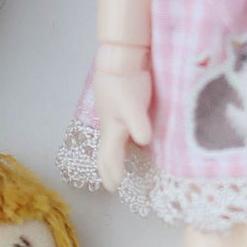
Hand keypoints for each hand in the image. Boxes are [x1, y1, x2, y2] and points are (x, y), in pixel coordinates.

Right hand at [92, 66, 151, 191]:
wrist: (119, 58)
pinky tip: (125, 138)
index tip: (114, 188)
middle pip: (104, 152)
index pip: (110, 157)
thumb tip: (143, 141)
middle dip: (106, 169)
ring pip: (108, 142)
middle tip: (110, 184)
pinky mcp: (116, 106)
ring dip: (110, 157)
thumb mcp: (133, 106)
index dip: (112, 173)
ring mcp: (111, 115)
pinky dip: (117, 142)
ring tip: (114, 166)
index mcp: (112, 129)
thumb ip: (138, 124)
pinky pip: (114, 131)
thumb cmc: (125, 83)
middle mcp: (109, 125)